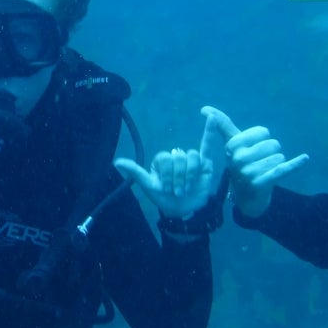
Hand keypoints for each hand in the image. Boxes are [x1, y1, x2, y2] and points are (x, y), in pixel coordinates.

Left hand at [113, 108, 232, 219]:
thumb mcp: (149, 186)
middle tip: (178, 191)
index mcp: (162, 160)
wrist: (184, 210)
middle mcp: (176, 157)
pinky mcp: (205, 163)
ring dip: (190, 175)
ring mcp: (190, 159)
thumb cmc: (165, 199)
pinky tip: (211, 117)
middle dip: (179, 177)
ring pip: (192, 157)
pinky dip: (210, 131)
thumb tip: (116, 162)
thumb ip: (135, 172)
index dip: (167, 174)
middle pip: (179, 157)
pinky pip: (207, 145)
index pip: (165, 157)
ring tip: (188, 187)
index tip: (167, 189)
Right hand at [218, 113, 309, 218]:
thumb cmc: (240, 163)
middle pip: (273, 144)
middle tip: (261, 161)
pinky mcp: (263, 184)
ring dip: (277, 162)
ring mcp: (250, 173)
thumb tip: (204, 109)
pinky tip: (305, 158)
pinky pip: (283, 170)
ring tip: (266, 169)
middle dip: (272, 151)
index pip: (263, 132)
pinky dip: (296, 164)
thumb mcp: (231, 144)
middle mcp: (239, 159)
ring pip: (279, 157)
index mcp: (232, 146)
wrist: (245, 195)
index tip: (254, 147)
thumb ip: (222, 125)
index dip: (263, 137)